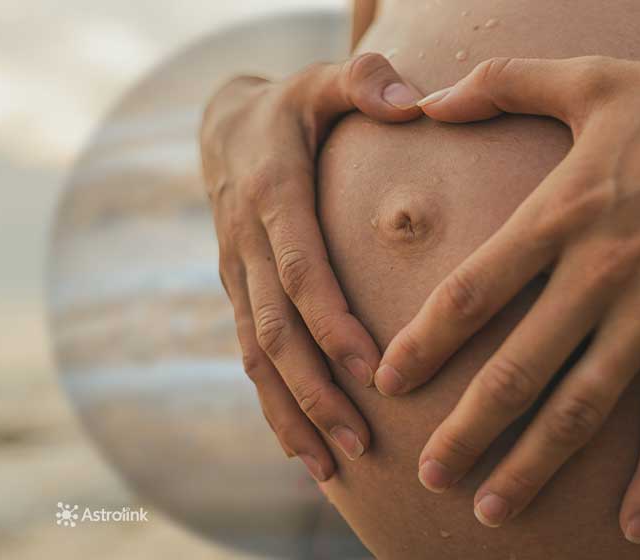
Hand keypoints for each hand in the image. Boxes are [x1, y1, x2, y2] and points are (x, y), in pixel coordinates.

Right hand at [200, 54, 421, 480]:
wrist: (225, 128)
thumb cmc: (293, 109)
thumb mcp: (322, 83)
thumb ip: (364, 82)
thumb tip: (413, 103)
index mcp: (272, 195)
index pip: (301, 269)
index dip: (330, 322)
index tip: (370, 369)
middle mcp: (247, 243)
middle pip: (277, 330)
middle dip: (316, 390)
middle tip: (362, 443)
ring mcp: (237, 275)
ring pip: (257, 357)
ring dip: (292, 413)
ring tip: (331, 468)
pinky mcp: (239, 294)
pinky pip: (250, 358)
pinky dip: (273, 406)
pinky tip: (302, 450)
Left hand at [375, 36, 639, 540]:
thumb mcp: (588, 78)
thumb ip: (501, 83)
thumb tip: (430, 97)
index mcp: (562, 214)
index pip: (472, 291)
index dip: (424, 341)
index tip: (388, 382)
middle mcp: (603, 273)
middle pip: (517, 369)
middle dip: (467, 430)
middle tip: (428, 477)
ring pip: (585, 408)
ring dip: (534, 466)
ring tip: (492, 510)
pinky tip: (632, 528)